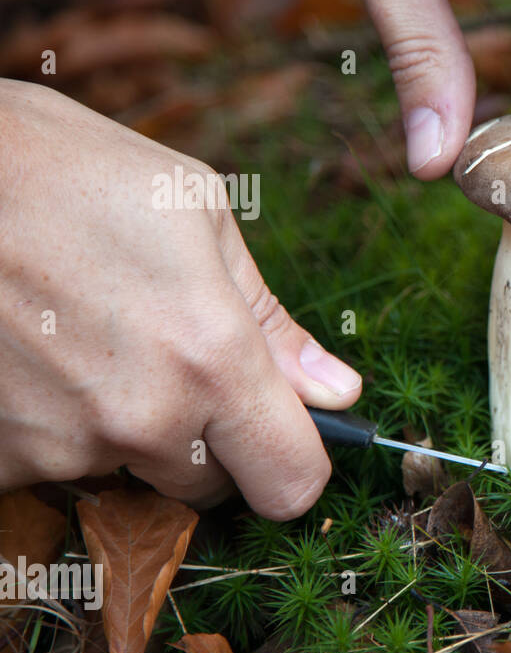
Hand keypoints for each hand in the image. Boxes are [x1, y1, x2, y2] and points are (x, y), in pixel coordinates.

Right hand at [0, 80, 362, 518]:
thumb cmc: (60, 168)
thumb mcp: (193, 211)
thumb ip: (271, 320)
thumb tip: (338, 392)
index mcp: (212, 360)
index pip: (291, 484)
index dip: (294, 464)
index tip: (280, 437)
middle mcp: (141, 420)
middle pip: (209, 484)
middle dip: (206, 436)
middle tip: (162, 355)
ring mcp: (58, 446)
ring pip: (124, 468)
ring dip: (119, 423)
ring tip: (79, 332)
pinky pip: (47, 463)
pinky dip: (49, 424)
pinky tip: (30, 353)